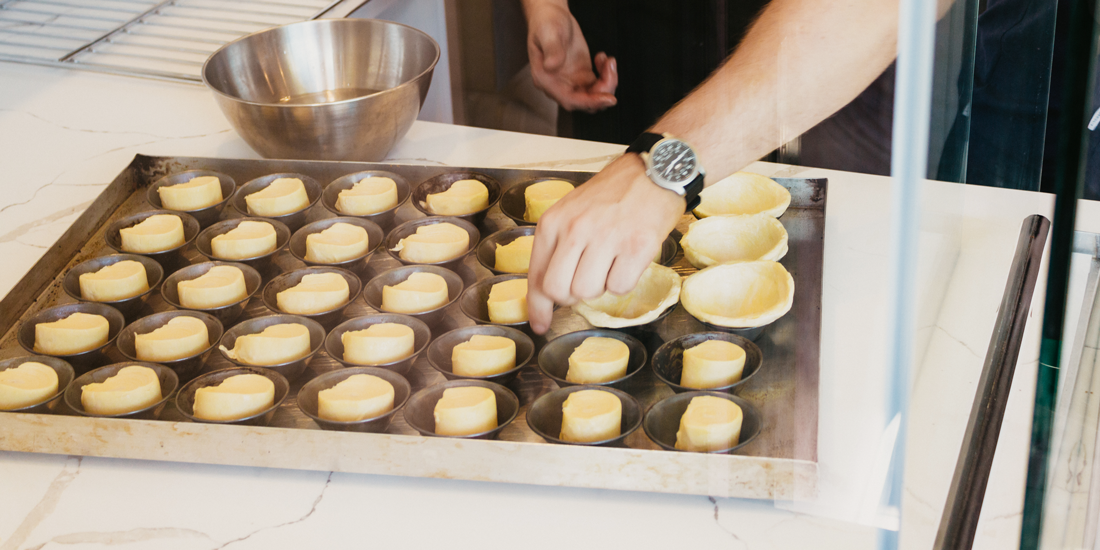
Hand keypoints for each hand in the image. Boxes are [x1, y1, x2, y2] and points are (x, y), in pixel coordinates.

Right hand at [525, 1, 617, 112]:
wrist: (552, 17)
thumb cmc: (545, 24)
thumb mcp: (548, 33)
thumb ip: (551, 50)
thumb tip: (552, 65)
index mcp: (546, 79)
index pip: (569, 100)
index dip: (590, 102)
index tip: (607, 98)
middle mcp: (559, 85)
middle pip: (585, 102)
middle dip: (603, 90)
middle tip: (610, 67)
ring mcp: (571, 82)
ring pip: (594, 96)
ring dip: (607, 82)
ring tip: (608, 61)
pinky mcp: (582, 76)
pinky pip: (598, 86)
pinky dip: (607, 75)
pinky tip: (603, 58)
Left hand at [527, 154, 684, 332]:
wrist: (654, 173)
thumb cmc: (613, 195)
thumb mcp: (572, 213)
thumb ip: (558, 248)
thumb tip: (548, 295)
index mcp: (554, 222)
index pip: (537, 276)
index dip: (537, 307)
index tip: (541, 324)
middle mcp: (576, 229)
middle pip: (559, 291)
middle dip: (571, 296)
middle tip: (586, 281)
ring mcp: (606, 238)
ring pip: (588, 292)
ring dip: (600, 286)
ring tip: (610, 262)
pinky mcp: (636, 247)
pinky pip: (619, 288)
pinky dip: (624, 281)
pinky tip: (628, 259)